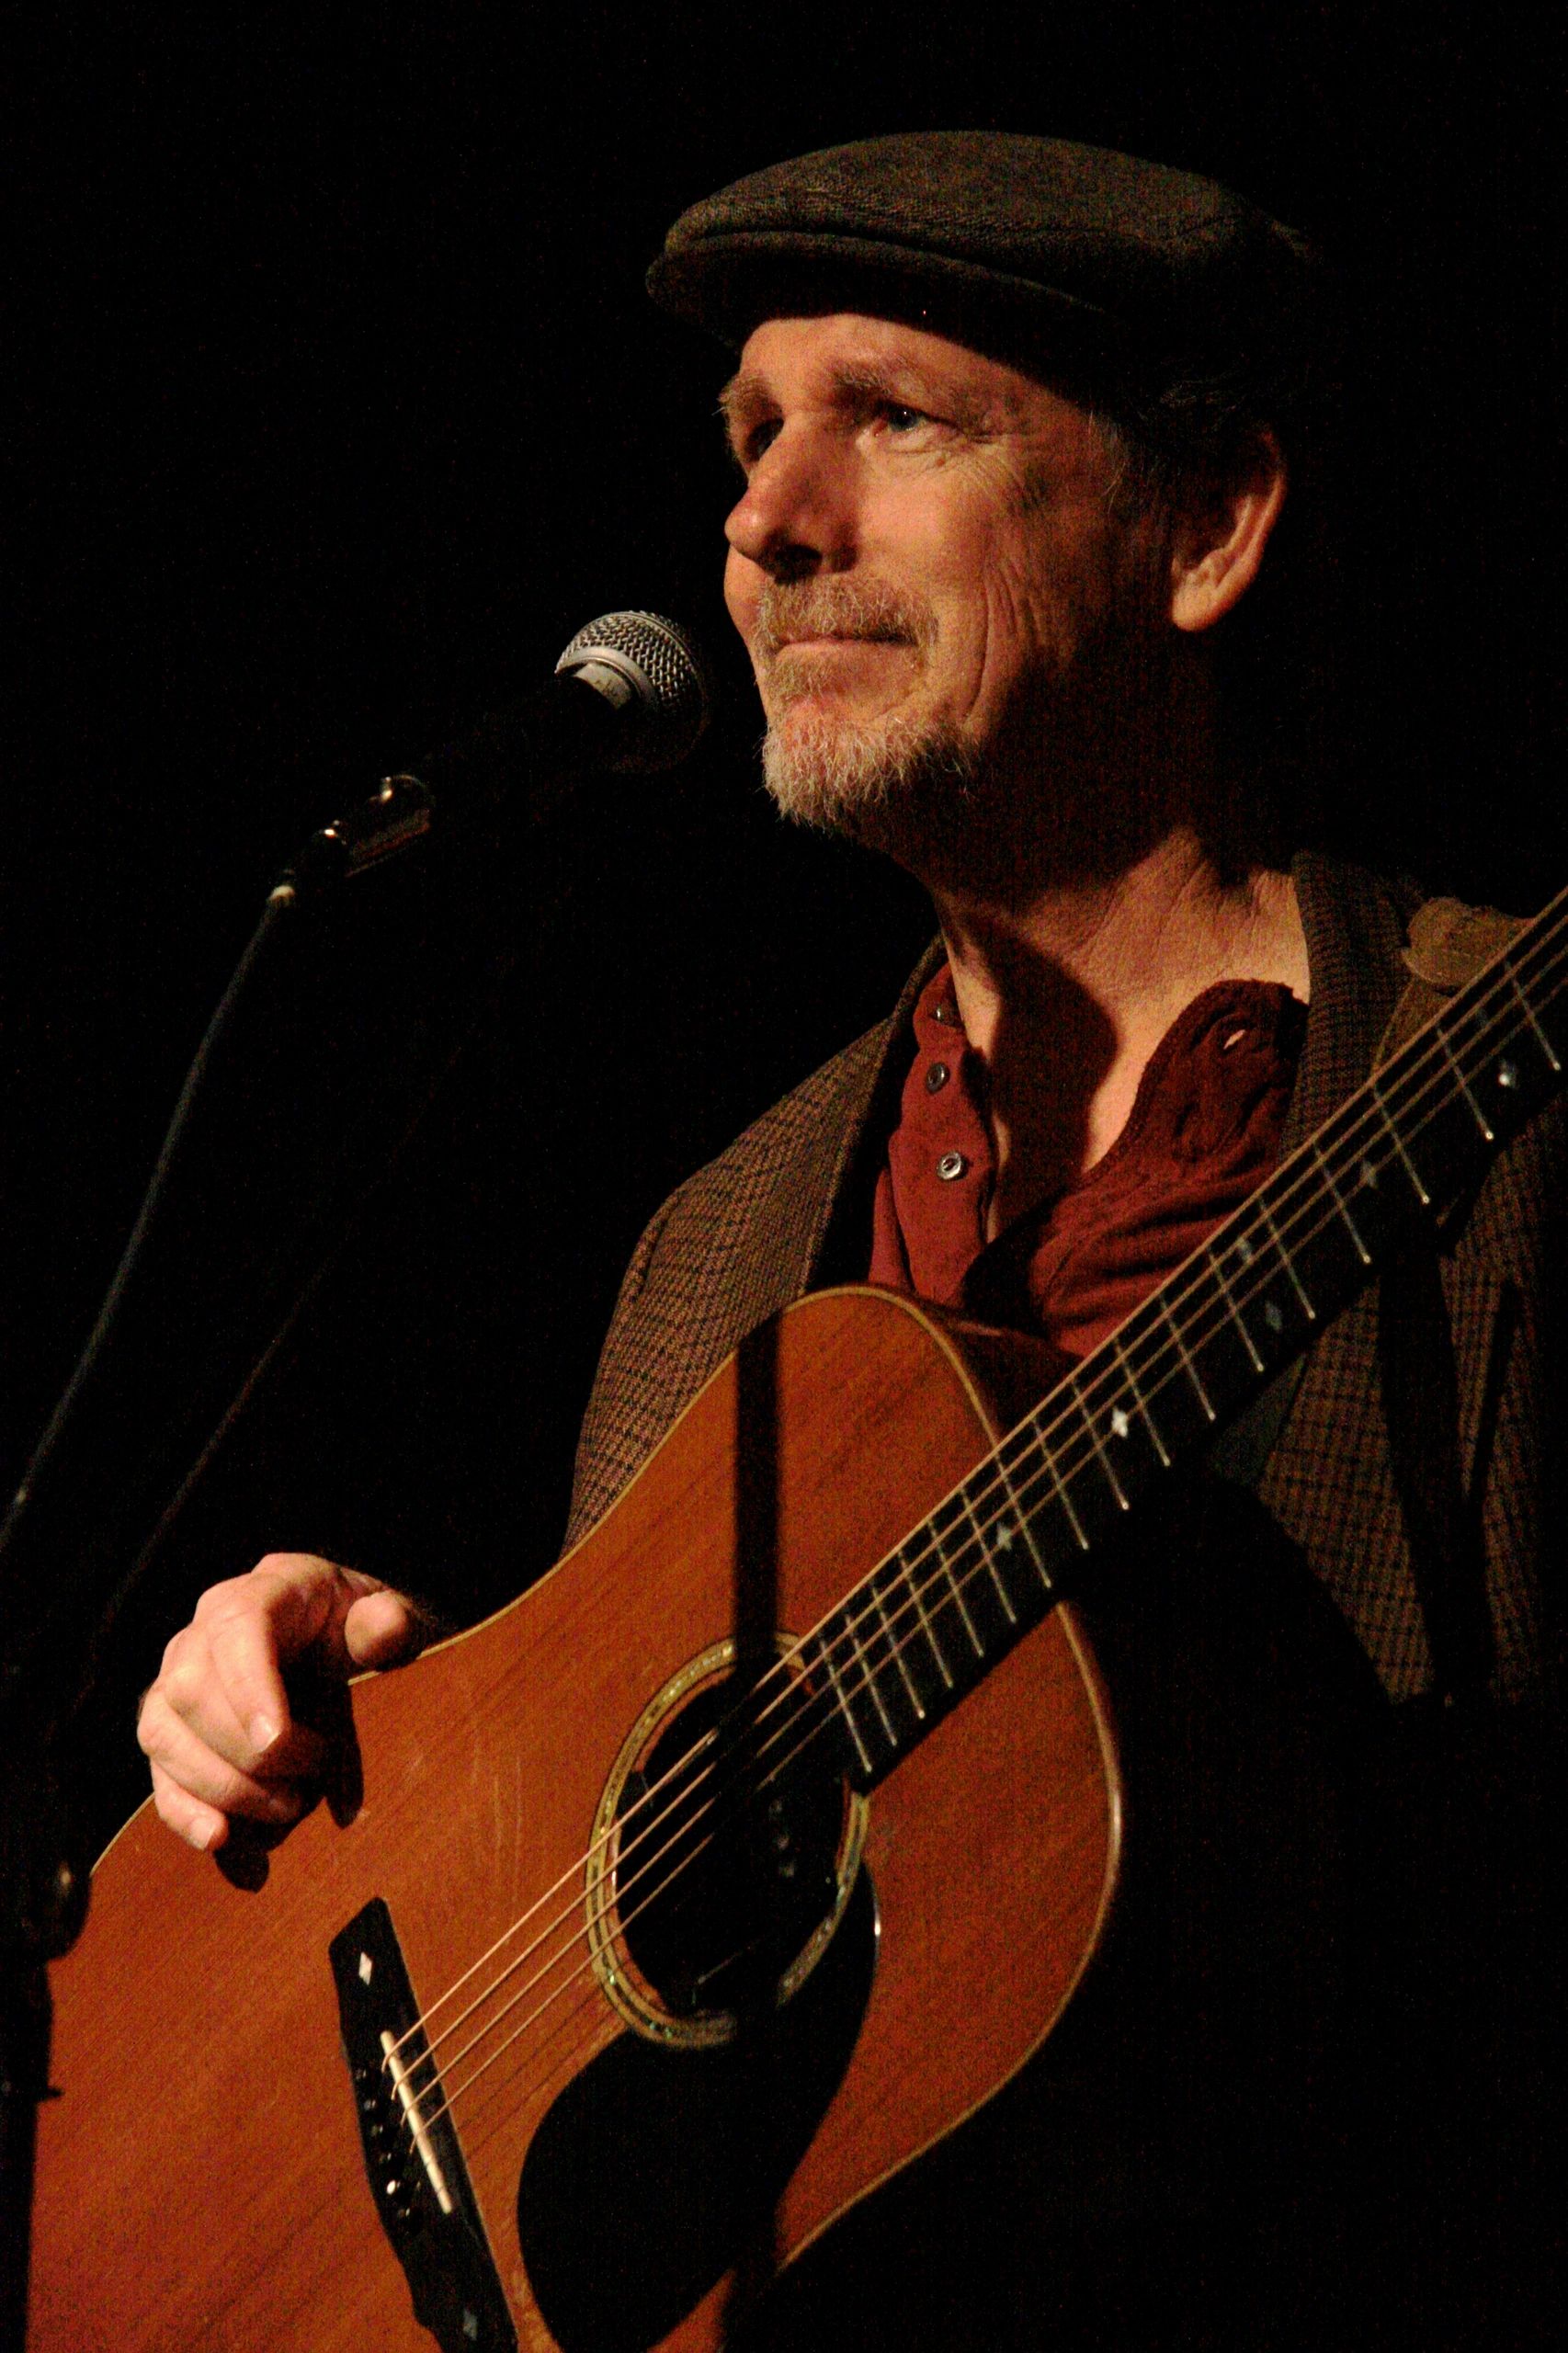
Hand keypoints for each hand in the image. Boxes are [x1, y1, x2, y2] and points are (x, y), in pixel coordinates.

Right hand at [138, 1552, 424, 1853]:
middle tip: (304, 1785)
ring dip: (222, 1788)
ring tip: (287, 1810)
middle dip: (244, 1755)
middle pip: (190, 1691)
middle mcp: (204, 1632)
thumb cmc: (358, 1627)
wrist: (332, 1639)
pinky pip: (158, 1773)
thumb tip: (383, 1630)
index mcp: (263, 1592)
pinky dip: (184, 1813)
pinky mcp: (170, 1730)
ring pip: (163, 1735)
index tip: (276, 1744)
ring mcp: (176, 1680)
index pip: (236, 1628)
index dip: (247, 1688)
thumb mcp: (386, 1618)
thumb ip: (389, 1624)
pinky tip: (220, 1841)